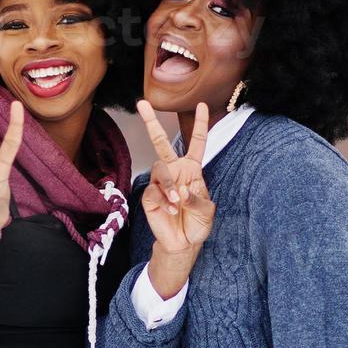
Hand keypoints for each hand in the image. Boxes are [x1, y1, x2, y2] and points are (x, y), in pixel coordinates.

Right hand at [137, 100, 214, 257]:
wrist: (183, 243)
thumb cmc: (197, 224)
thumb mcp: (206, 211)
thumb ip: (197, 198)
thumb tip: (182, 189)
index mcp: (192, 170)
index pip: (197, 142)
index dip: (200, 124)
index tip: (203, 105)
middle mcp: (174, 171)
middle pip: (161, 142)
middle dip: (151, 123)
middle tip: (141, 103)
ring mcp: (160, 183)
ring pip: (159, 169)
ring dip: (168, 185)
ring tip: (176, 202)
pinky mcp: (149, 196)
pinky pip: (154, 191)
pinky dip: (164, 201)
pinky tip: (170, 211)